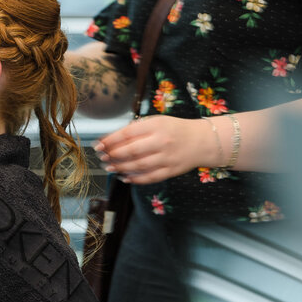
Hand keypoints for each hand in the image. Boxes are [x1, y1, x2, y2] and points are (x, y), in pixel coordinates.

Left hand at [93, 116, 215, 183]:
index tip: (99, 144)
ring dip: (120, 167)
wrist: (203, 141)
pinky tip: (125, 177)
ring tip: (109, 167)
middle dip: (113, 155)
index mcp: (156, 126)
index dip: (110, 140)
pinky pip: (150, 177)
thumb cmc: (175, 129)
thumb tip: (112, 139)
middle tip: (102, 157)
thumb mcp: (157, 121)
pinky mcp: (171, 171)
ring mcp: (167, 158)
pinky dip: (135, 179)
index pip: (127, 133)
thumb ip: (137, 129)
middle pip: (131, 151)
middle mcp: (161, 142)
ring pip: (138, 166)